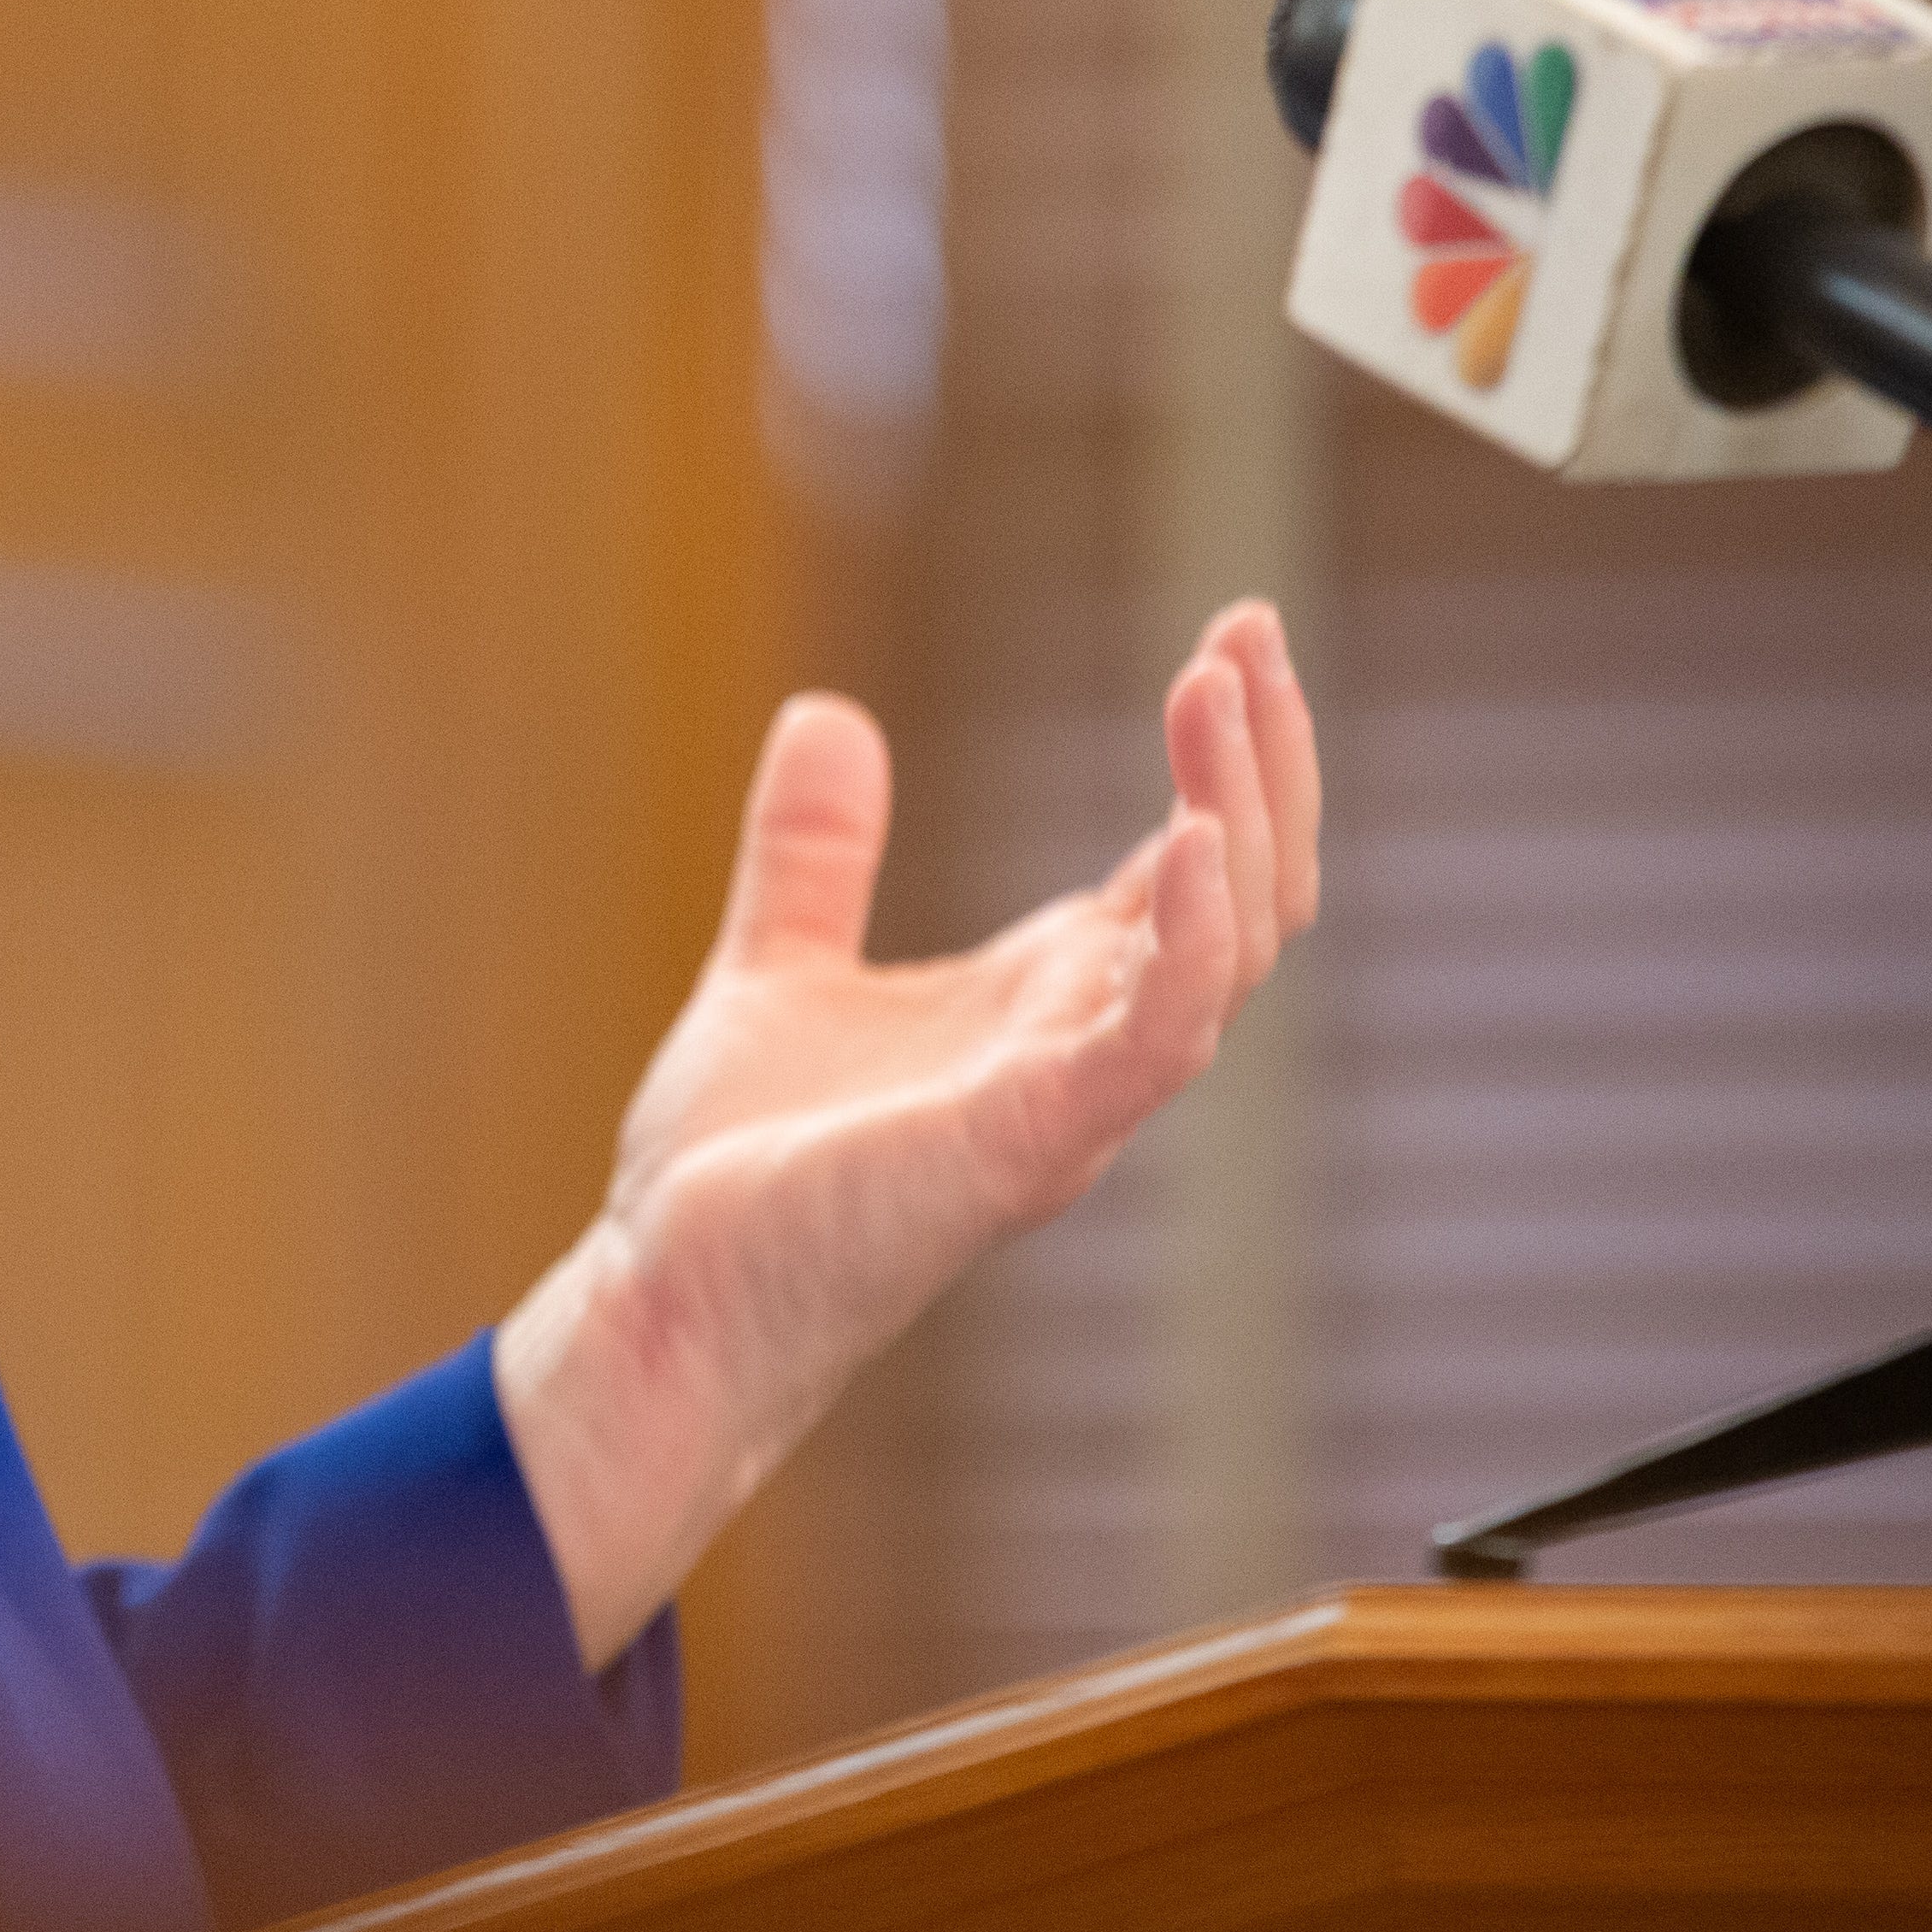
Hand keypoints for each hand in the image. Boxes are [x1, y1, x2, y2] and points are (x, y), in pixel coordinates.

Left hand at [492, 601, 1321, 1669]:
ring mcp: (1067, 1103)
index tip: (1235, 633)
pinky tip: (1190, 842)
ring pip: (1225, 960)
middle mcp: (1081, 1050)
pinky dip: (1185, 946)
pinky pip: (1150, 1045)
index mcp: (1044, 1006)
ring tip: (1226, 694)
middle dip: (1266, 769)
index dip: (1228, 757)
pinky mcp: (1021, 1146)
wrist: (665, 1298)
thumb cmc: (739, 1171)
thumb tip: (825, 713)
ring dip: (1238, 821)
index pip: (1190, 869)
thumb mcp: (780, 964)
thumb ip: (815, 853)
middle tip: (1252, 636)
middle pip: (1244, 900)